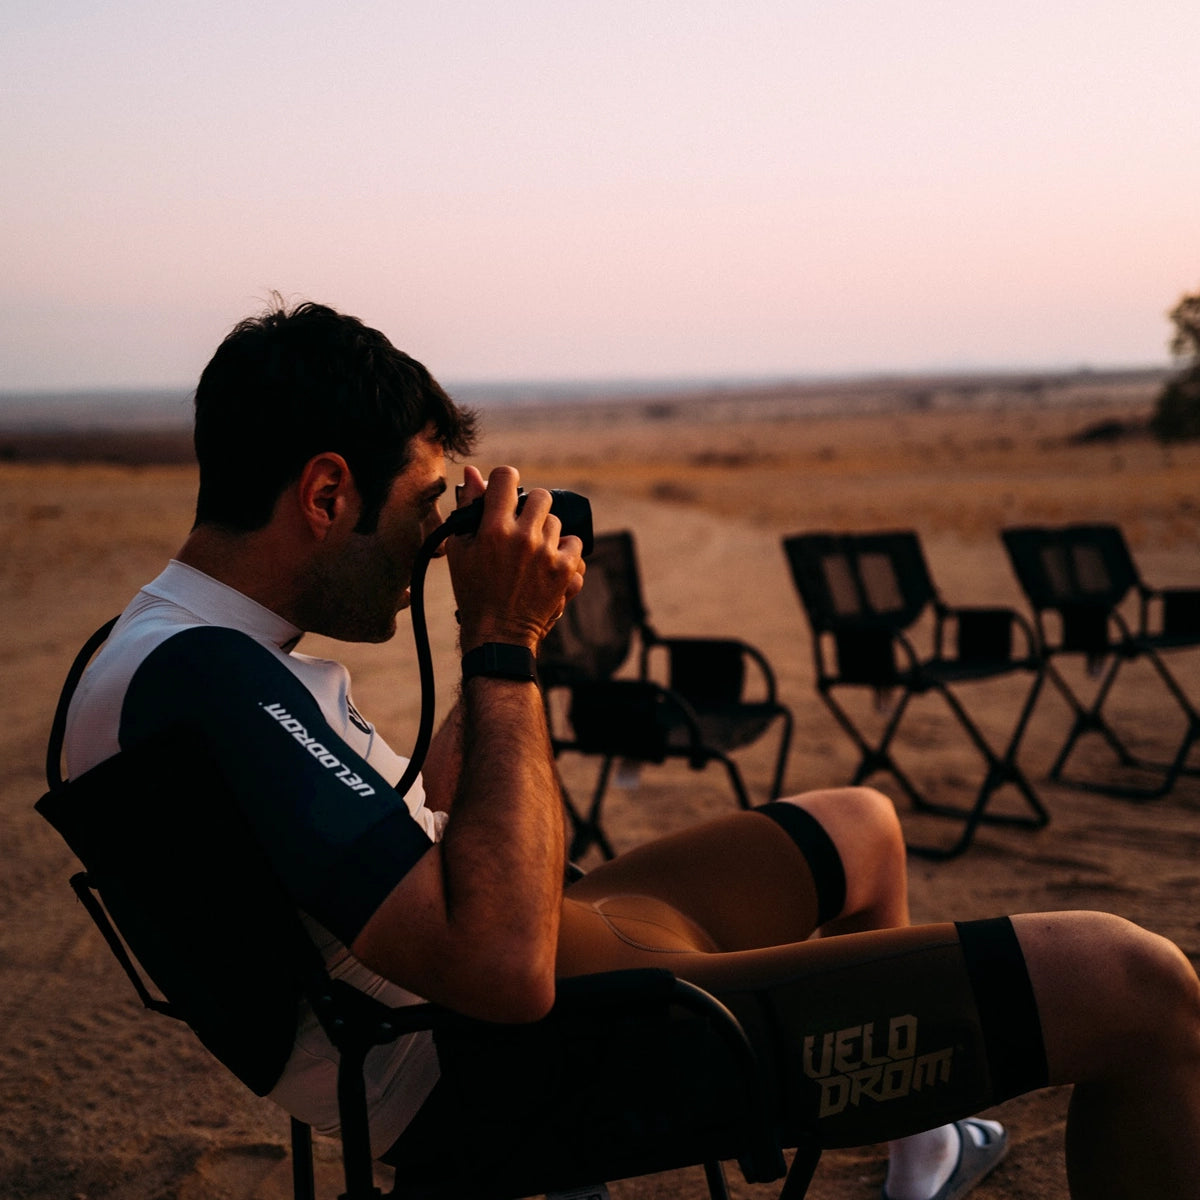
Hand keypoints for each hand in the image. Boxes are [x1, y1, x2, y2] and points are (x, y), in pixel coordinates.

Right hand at [447, 465, 585, 650]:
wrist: (498, 635)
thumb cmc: (473, 591)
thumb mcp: (460, 550)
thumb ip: (468, 508)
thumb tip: (472, 472)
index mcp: (494, 528)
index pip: (507, 478)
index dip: (505, 482)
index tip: (504, 494)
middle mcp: (524, 537)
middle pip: (540, 496)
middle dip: (530, 508)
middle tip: (520, 528)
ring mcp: (548, 553)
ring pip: (557, 521)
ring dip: (546, 532)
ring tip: (531, 554)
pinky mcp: (566, 570)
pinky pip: (575, 543)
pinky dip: (564, 551)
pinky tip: (548, 564)